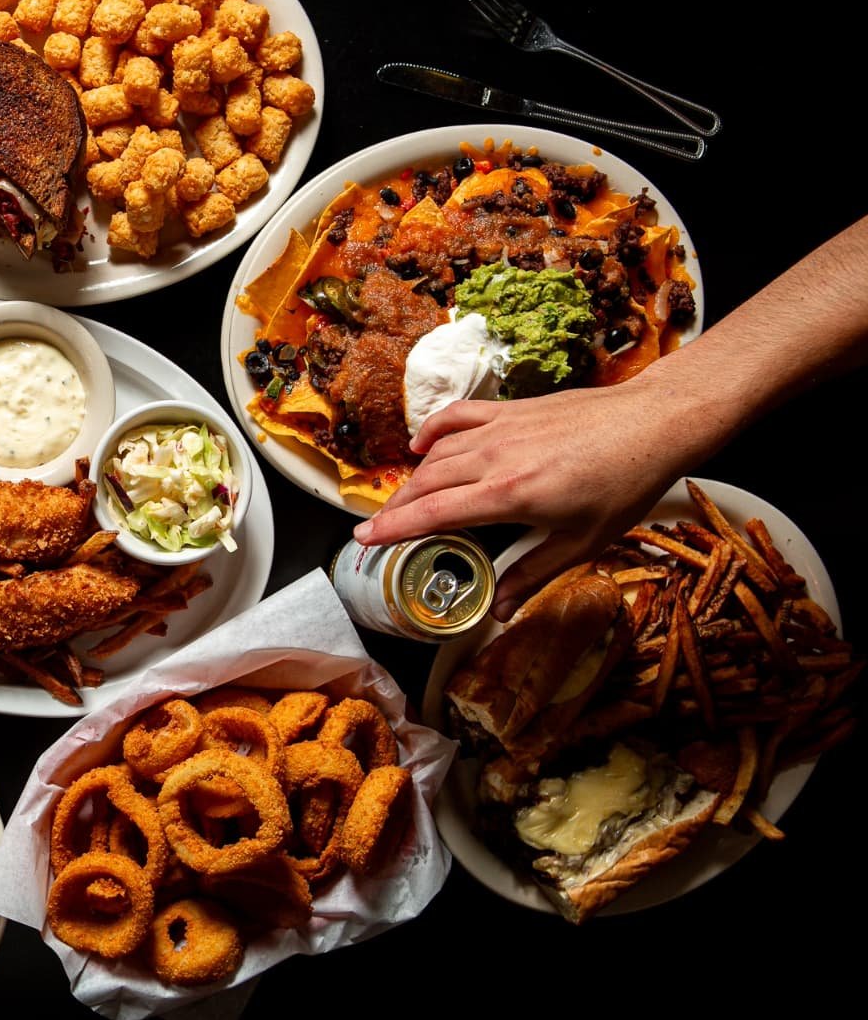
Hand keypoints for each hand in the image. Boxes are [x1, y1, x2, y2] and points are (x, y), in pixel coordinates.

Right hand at [352, 381, 696, 620]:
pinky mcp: (511, 409)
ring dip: (413, 477)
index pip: (434, 513)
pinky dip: (433, 431)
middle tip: (377, 529)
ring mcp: (501, 428)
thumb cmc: (624, 485)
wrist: (653, 425)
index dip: (393, 528)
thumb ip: (532, 573)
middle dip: (395, 508)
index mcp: (510, 495)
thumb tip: (500, 610)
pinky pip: (457, 417)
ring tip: (402, 501)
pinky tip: (421, 445)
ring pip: (437, 453)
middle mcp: (496, 458)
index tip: (365, 539)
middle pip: (426, 483)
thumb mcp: (582, 542)